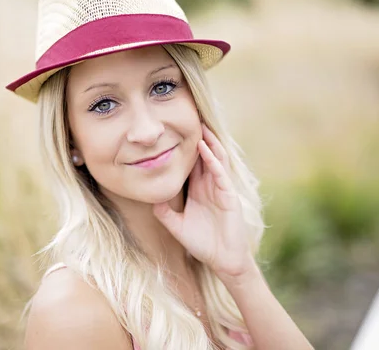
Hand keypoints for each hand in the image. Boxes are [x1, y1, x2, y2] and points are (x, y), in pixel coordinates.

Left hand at [153, 124, 253, 278]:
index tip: (173, 133)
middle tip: (188, 118)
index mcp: (198, 190)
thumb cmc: (202, 243)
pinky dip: (212, 160)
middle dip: (198, 138)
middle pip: (204, 156)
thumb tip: (150, 201)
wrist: (222, 260)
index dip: (184, 148)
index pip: (191, 164)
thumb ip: (164, 214)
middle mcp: (210, 186)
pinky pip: (219, 173)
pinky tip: (204, 148)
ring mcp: (221, 189)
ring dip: (208, 142)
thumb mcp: (177, 226)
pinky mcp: (228, 195)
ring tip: (199, 125)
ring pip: (215, 159)